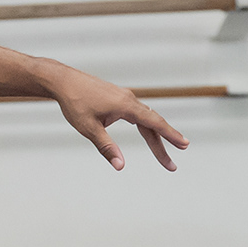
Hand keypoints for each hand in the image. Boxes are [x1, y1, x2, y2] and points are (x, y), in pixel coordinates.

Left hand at [45, 65, 190, 170]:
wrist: (63, 81)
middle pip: (152, 124)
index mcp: (126, 106)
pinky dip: (145, 125)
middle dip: (163, 145)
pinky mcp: (118, 97)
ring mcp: (124, 97)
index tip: (185, 145)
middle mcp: (129, 99)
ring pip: (145, 118)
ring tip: (162, 154)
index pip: (154, 122)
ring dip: (154, 136)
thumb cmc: (74, 103)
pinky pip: (137, 113)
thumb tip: (120, 166)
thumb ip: (106, 147)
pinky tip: (147, 133)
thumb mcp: (88, 128)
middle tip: (171, 166)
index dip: (171, 135)